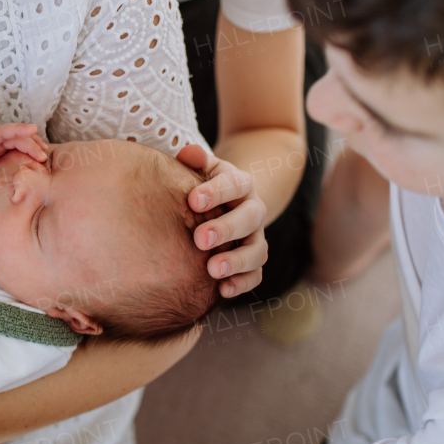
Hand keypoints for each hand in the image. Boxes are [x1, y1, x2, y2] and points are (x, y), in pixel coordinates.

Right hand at [0, 124, 46, 177]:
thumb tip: (28, 177)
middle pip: (16, 137)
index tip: (47, 155)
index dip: (35, 147)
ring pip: (1, 133)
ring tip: (29, 129)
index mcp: (1, 145)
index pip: (22, 143)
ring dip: (16, 131)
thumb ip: (7, 164)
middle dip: (31, 142)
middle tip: (44, 151)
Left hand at [176, 145, 267, 297]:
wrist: (230, 202)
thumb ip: (196, 161)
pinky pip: (255, 275)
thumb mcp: (204, 169)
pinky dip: (242, 283)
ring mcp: (256, 237)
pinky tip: (222, 290)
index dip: (216, 192)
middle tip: (200, 239)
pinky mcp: (254, 261)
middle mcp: (254, 210)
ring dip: (236, 261)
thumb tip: (186, 153)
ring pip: (256, 251)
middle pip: (249, 219)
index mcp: (241, 184)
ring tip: (212, 270)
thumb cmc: (205, 186)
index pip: (234, 184)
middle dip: (225, 230)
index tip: (193, 200)